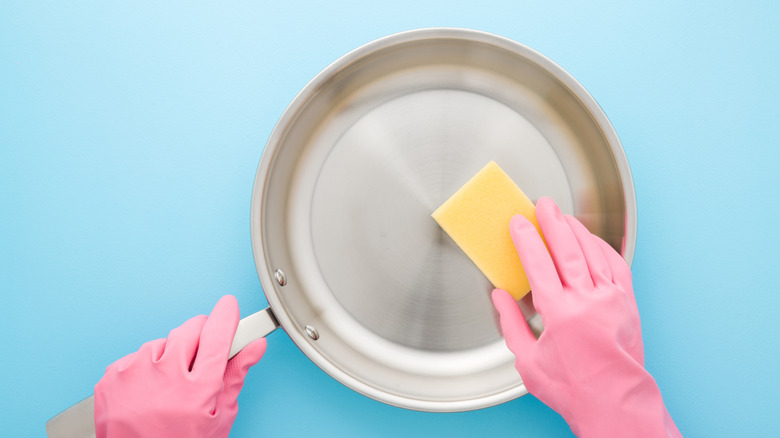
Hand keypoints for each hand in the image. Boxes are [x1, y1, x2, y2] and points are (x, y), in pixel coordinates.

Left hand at [94, 295, 266, 437]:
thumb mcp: (219, 418)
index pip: (217, 335)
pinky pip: (136, 356)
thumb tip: (254, 347)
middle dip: (201, 337)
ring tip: (171, 384)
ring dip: (171, 354)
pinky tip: (150, 389)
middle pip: (190, 330)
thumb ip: (235, 376)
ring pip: (163, 342)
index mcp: (197, 390)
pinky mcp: (111, 377)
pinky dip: (145, 367)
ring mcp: (134, 375)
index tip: (229, 307)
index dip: (227, 316)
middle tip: (202, 359)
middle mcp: (164, 377)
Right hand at [492, 197, 679, 436]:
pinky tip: (591, 240)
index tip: (518, 223)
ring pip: (593, 252)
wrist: (615, 402)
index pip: (539, 264)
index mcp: (560, 313)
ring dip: (576, 230)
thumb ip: (511, 323)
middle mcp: (588, 301)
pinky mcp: (627, 303)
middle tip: (543, 204)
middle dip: (552, 222)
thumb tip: (499, 296)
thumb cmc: (572, 388)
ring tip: (563, 216)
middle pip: (567, 249)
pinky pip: (616, 265)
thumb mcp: (527, 361)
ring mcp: (611, 299)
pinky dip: (602, 248)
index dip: (526, 239)